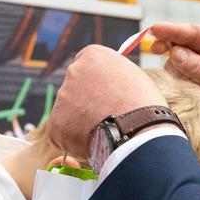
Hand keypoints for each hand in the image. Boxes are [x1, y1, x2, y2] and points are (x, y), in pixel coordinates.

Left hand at [48, 45, 163, 158]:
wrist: (137, 130)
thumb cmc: (143, 105)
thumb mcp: (133, 77)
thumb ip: (114, 76)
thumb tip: (108, 86)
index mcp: (93, 56)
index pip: (85, 65)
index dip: (94, 83)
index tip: (102, 96)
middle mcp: (73, 72)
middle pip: (74, 88)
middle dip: (85, 102)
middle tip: (104, 117)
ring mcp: (62, 98)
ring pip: (68, 112)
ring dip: (80, 122)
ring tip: (103, 132)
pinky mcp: (56, 124)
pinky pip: (61, 133)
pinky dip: (73, 140)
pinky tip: (92, 143)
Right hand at [149, 23, 199, 181]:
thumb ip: (196, 64)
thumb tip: (174, 51)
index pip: (194, 32)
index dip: (173, 30)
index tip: (155, 30)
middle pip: (180, 44)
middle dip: (167, 45)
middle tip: (153, 48)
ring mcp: (198, 73)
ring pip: (174, 63)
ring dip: (171, 68)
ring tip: (176, 81)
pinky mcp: (191, 90)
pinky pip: (175, 81)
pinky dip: (171, 83)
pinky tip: (172, 89)